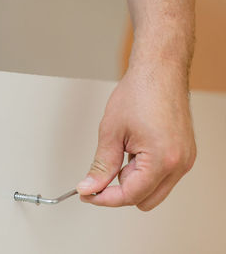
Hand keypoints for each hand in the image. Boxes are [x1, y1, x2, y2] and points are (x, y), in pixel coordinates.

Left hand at [76, 67, 195, 210]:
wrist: (159, 71)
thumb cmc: (140, 92)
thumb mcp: (111, 132)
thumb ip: (101, 166)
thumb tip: (89, 187)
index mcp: (162, 160)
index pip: (130, 196)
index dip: (104, 198)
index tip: (87, 193)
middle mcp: (179, 164)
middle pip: (144, 200)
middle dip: (120, 191)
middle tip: (102, 172)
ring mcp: (185, 159)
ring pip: (154, 190)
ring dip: (132, 180)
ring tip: (122, 150)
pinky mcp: (184, 153)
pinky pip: (162, 176)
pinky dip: (144, 171)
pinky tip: (133, 149)